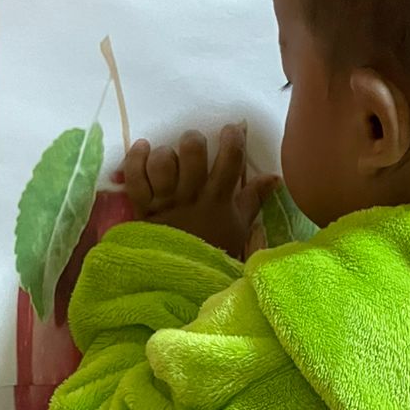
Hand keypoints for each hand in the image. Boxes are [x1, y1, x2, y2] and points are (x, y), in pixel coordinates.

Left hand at [121, 123, 277, 258]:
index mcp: (219, 199)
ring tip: (168, 157)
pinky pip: (135, 176)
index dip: (233, 139)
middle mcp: (192, 196)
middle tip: (194, 145)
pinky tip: (143, 148)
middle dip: (194, 141)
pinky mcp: (143, 207)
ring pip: (162, 161)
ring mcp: (165, 201)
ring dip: (165, 153)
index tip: (231, 130)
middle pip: (192, 152)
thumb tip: (275, 176)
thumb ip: (254, 198)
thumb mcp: (239, 226)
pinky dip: (136, 158)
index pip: (231, 160)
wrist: (182, 278)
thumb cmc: (213, 248)